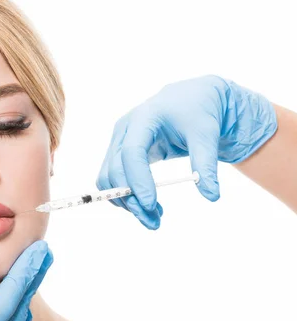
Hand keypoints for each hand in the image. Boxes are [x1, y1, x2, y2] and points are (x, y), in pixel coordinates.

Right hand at [97, 75, 276, 228]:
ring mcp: (119, 142)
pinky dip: (126, 196)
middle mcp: (125, 130)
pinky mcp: (121, 153)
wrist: (191, 99)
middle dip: (131, 199)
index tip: (151, 204)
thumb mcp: (206, 135)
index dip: (138, 180)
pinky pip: (113, 179)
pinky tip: (148, 206)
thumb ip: (206, 164)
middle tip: (154, 222)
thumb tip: (212, 195)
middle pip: (114, 170)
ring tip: (154, 218)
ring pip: (108, 178)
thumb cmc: (198, 112)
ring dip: (126, 202)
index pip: (131, 152)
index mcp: (144, 118)